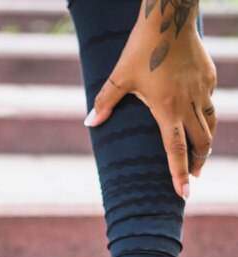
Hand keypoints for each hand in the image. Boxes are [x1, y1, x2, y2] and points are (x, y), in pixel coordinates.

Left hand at [85, 1, 216, 198]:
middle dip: (196, 164)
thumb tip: (89, 123)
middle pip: (199, 143)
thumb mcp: (118, 77)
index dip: (179, 175)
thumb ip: (104, 103)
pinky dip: (206, 116)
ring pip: (209, 125)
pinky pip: (210, 103)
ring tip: (199, 157)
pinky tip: (198, 119)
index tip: (184, 194)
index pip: (175, 150)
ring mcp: (202, 90)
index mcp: (167, 109)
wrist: (170, 18)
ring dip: (205, 144)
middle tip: (192, 178)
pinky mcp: (209, 77)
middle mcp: (188, 103)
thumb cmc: (141, 49)